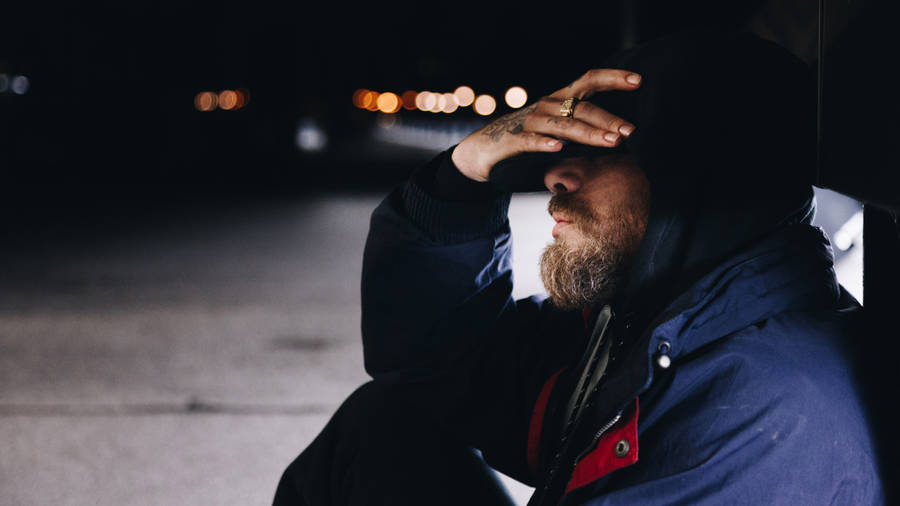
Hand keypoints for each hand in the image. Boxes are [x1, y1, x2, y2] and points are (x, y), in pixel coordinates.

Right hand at [451, 69, 641, 181]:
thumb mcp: (557, 133)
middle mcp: (546, 106)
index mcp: (558, 101)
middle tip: (629, 131)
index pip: (588, 82)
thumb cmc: (526, 142)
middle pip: (581, 108)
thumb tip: (618, 139)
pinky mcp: (511, 141)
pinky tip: (559, 149)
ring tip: (611, 142)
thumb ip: (581, 132)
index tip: (638, 80)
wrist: (482, 152)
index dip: (613, 78)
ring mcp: (529, 123)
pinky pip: (530, 141)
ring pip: (563, 126)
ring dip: (589, 133)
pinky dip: (544, 144)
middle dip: (608, 119)